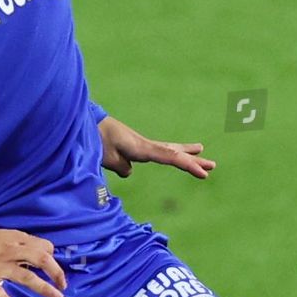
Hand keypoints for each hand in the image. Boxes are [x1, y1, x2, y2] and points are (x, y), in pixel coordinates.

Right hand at [0, 229, 66, 296]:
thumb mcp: (6, 235)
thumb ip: (24, 243)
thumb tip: (46, 252)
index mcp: (16, 239)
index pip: (43, 247)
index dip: (53, 258)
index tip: (54, 269)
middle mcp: (10, 252)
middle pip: (40, 259)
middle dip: (56, 272)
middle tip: (63, 285)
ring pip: (25, 276)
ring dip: (43, 288)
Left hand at [96, 115, 215, 179]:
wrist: (84, 122)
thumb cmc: (94, 139)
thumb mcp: (107, 156)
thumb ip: (121, 166)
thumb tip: (129, 171)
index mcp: (141, 148)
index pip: (170, 157)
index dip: (188, 165)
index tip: (204, 174)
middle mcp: (144, 144)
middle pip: (174, 152)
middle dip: (193, 160)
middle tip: (213, 165)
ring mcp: (140, 143)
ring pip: (168, 150)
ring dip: (184, 153)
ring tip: (201, 150)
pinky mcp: (132, 144)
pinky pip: (156, 152)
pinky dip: (168, 154)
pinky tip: (170, 156)